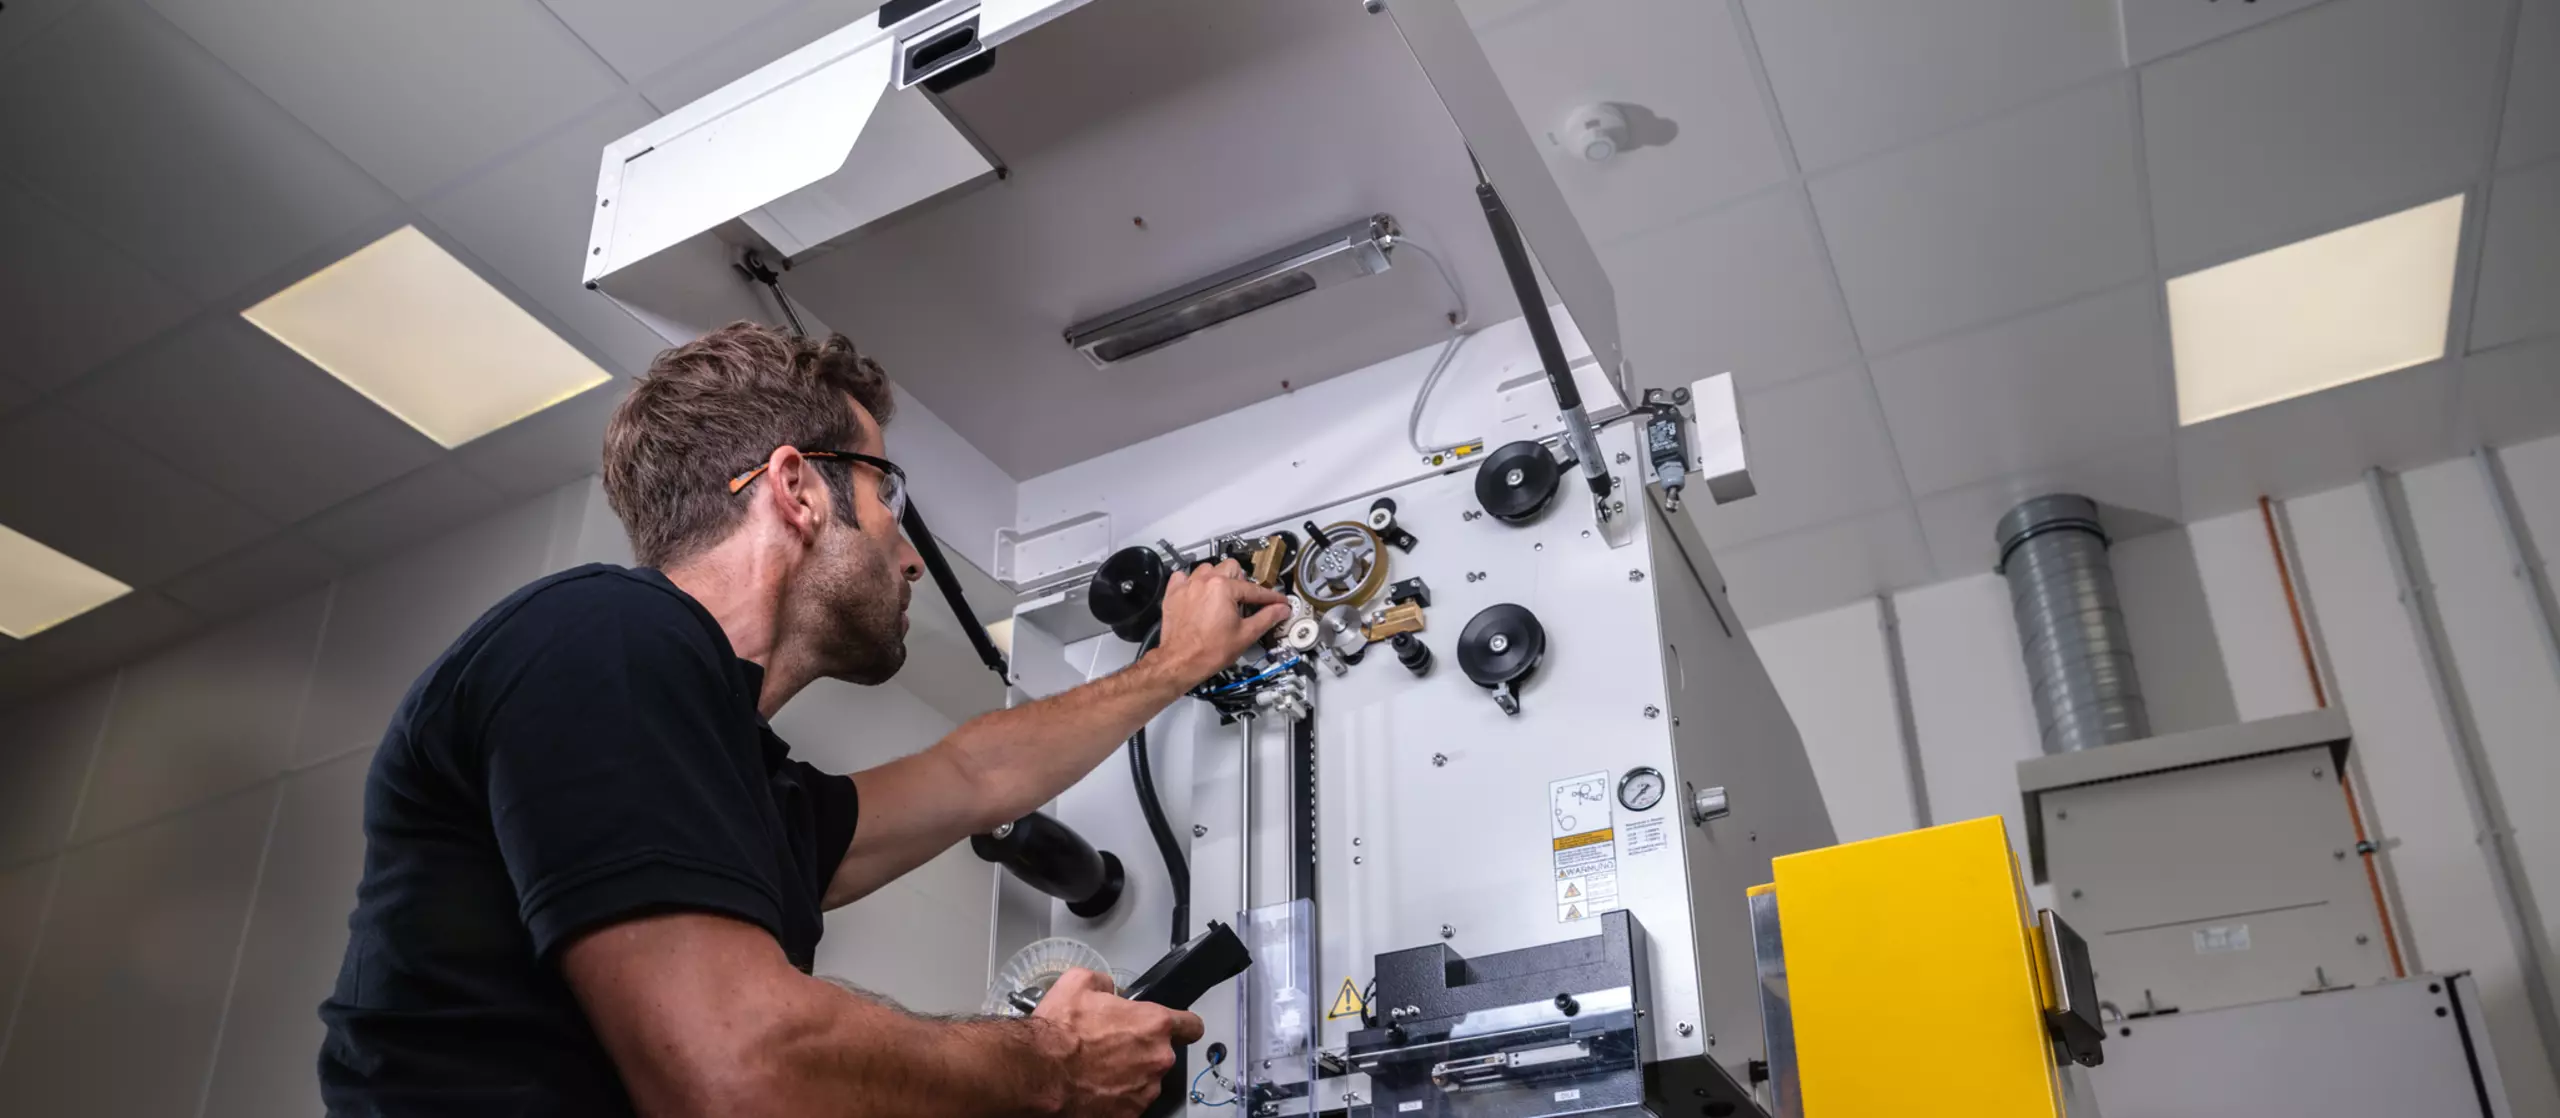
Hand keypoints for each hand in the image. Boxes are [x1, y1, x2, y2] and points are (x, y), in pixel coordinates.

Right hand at [1031, 967, 1204, 1115]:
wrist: (1038, 1073)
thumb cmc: (1059, 1032)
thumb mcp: (1079, 982)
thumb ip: (1105, 983)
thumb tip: (1108, 989)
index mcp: (1154, 1024)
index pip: (1192, 1026)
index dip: (1183, 1025)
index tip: (1177, 1029)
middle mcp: (1157, 1059)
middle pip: (1161, 1054)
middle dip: (1141, 1050)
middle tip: (1111, 1046)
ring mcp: (1145, 1091)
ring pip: (1145, 1080)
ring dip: (1128, 1075)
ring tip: (1097, 1069)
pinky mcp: (1128, 1115)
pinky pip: (1129, 1103)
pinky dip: (1115, 1098)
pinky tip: (1093, 1087)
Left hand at [1153, 559, 1288, 685]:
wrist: (1181, 662)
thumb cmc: (1208, 652)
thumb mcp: (1245, 635)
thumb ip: (1267, 618)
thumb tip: (1281, 610)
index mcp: (1224, 589)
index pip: (1254, 589)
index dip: (1271, 597)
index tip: (1278, 602)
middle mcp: (1204, 581)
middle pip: (1231, 568)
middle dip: (1242, 582)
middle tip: (1246, 600)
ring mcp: (1187, 586)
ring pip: (1208, 569)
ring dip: (1218, 579)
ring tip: (1222, 597)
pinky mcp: (1173, 593)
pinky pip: (1183, 576)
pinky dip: (1192, 582)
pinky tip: (1199, 594)